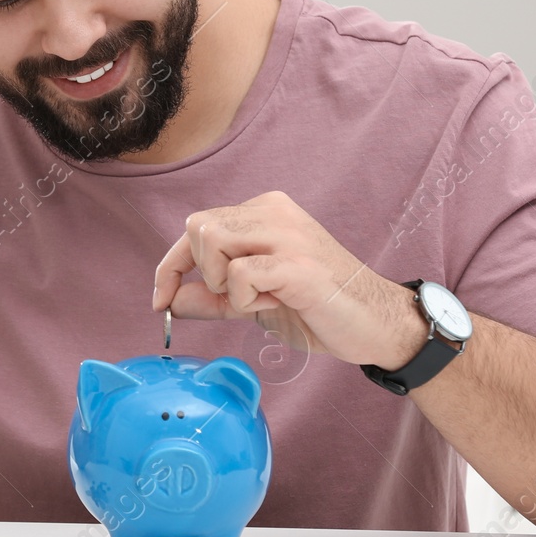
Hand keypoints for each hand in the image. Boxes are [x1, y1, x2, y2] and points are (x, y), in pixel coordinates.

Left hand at [151, 191, 422, 369]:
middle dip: (201, 272)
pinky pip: (239, 275)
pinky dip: (244, 300)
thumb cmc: (317, 310)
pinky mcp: (297, 263)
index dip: (171, 265)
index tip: (161, 300)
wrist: (374, 325)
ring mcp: (287, 233)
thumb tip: (169, 300)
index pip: (197, 225)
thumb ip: (212, 297)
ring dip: (224, 283)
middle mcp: (275, 211)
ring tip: (259, 298)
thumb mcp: (253, 303)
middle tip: (234, 298)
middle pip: (198, 226)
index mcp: (265, 211)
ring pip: (212, 240)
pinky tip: (276, 304)